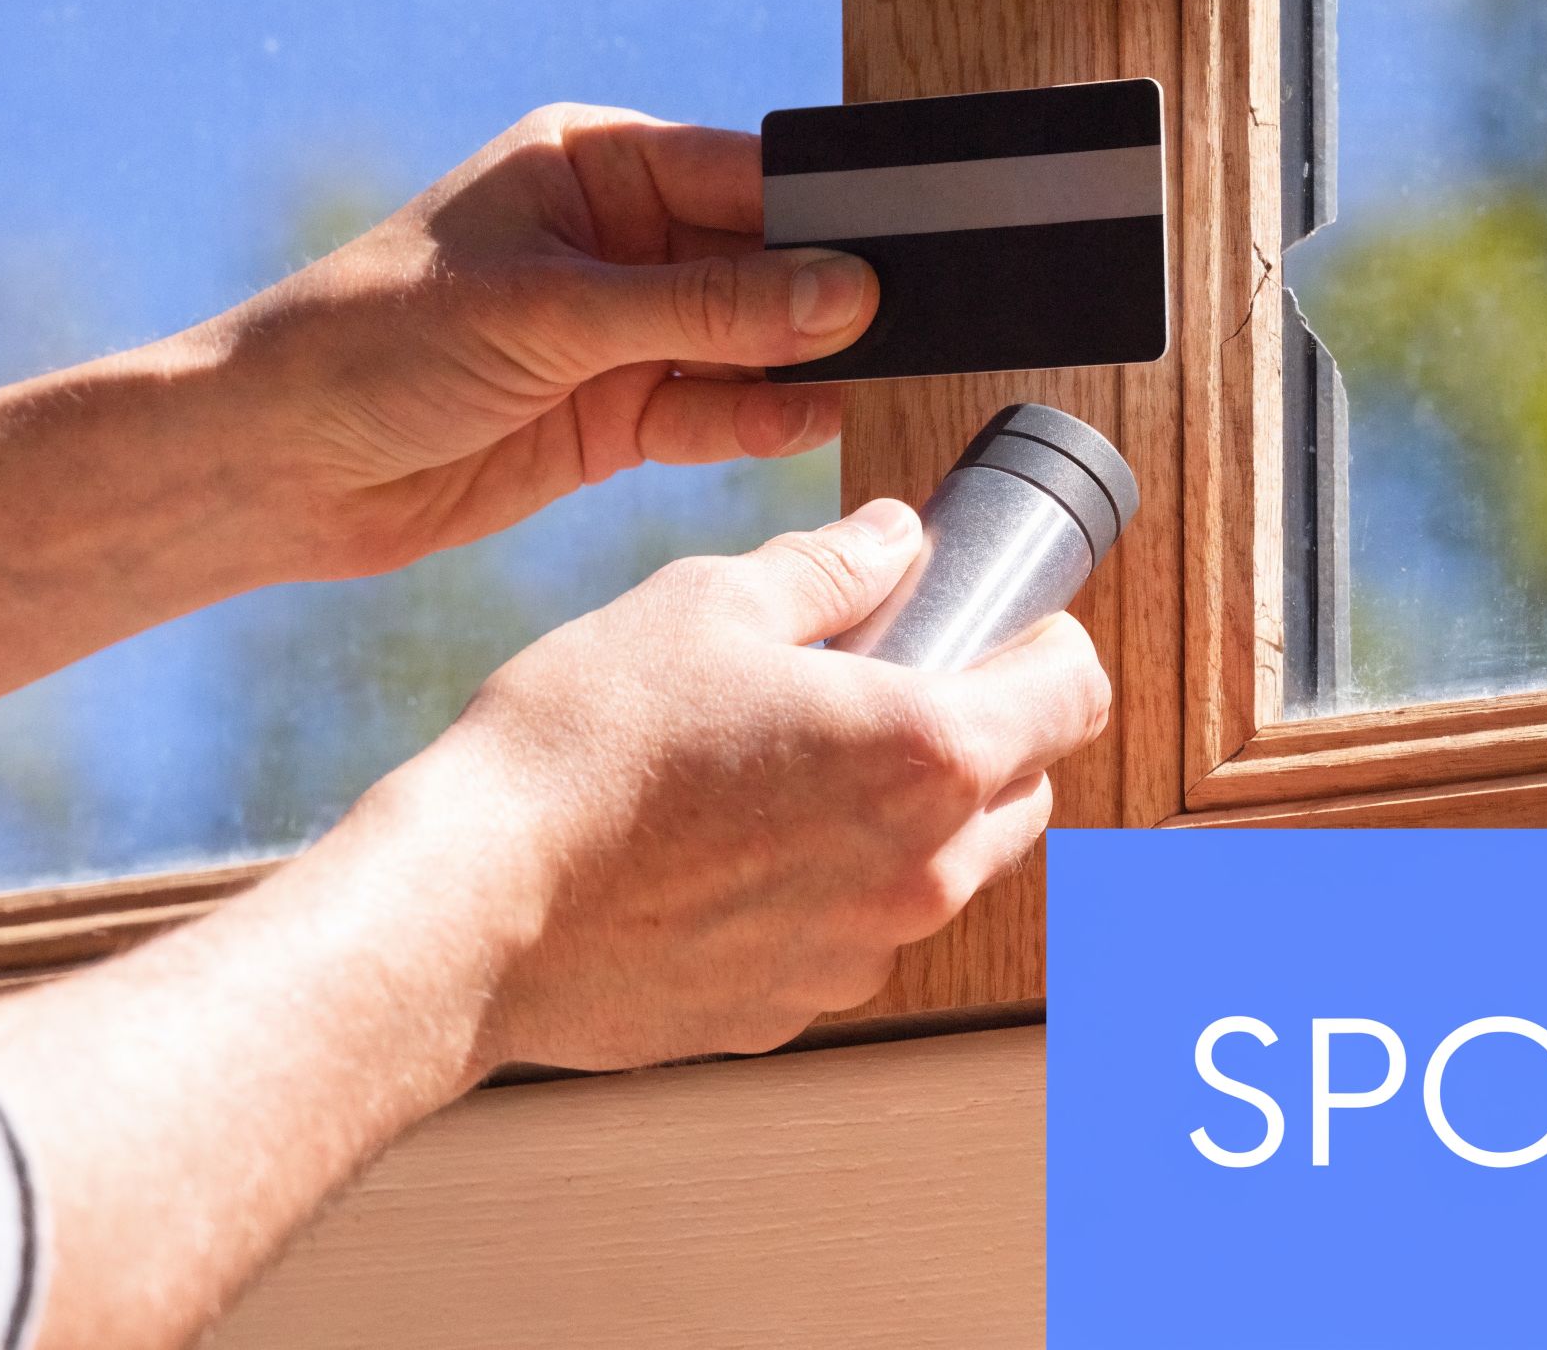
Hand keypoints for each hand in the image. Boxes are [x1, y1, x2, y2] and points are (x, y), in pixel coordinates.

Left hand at [205, 103, 879, 577]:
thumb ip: (706, 309)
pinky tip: (811, 422)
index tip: (904, 241)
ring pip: (750, 343)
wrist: (275, 468)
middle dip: (828, 291)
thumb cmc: (373, 344)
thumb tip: (845, 293)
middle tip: (915, 315)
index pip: (743, 171)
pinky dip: (762, 423)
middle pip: (763, 259)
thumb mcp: (549, 312)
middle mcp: (617, 239)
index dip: (825, 209)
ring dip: (805, 362)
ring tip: (881, 372)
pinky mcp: (615, 418)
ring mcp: (621, 333)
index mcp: (593, 163)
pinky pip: (717, 414)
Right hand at [343, 498, 1112, 1070]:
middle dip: (979, 728)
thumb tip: (893, 537)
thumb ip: (830, 568)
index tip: (999, 621)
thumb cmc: (581, 751)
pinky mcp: (794, 1009)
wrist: (471, 908)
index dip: (1046, 641)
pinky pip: (852, 932)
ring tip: (787, 765)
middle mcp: (921, 869)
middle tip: (881, 681)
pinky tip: (732, 846)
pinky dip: (827, 888)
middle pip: (1025, 788)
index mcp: (926, 751)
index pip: (1076, 692)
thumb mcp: (707, 605)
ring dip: (902, 815)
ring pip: (942, 869)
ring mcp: (862, 953)